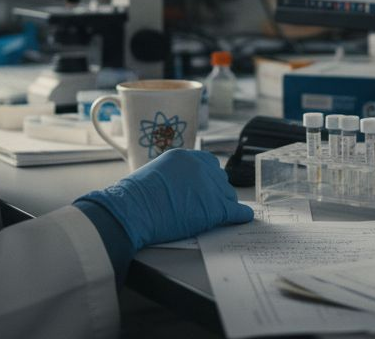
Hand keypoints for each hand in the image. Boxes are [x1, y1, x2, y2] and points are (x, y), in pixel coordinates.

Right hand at [78, 149, 253, 249]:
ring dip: (223, 204)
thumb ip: (172, 174)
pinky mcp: (215, 207)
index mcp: (184, 156)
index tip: (204, 187)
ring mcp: (209, 186)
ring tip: (214, 215)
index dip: (207, 178)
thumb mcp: (154, 173)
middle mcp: (200, 166)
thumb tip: (179, 186)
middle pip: (220, 178)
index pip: (207, 163)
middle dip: (216, 191)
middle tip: (206, 204)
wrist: (132, 210)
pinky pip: (236, 210)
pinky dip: (240, 215)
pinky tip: (242, 218)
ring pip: (227, 195)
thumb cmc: (134, 196)